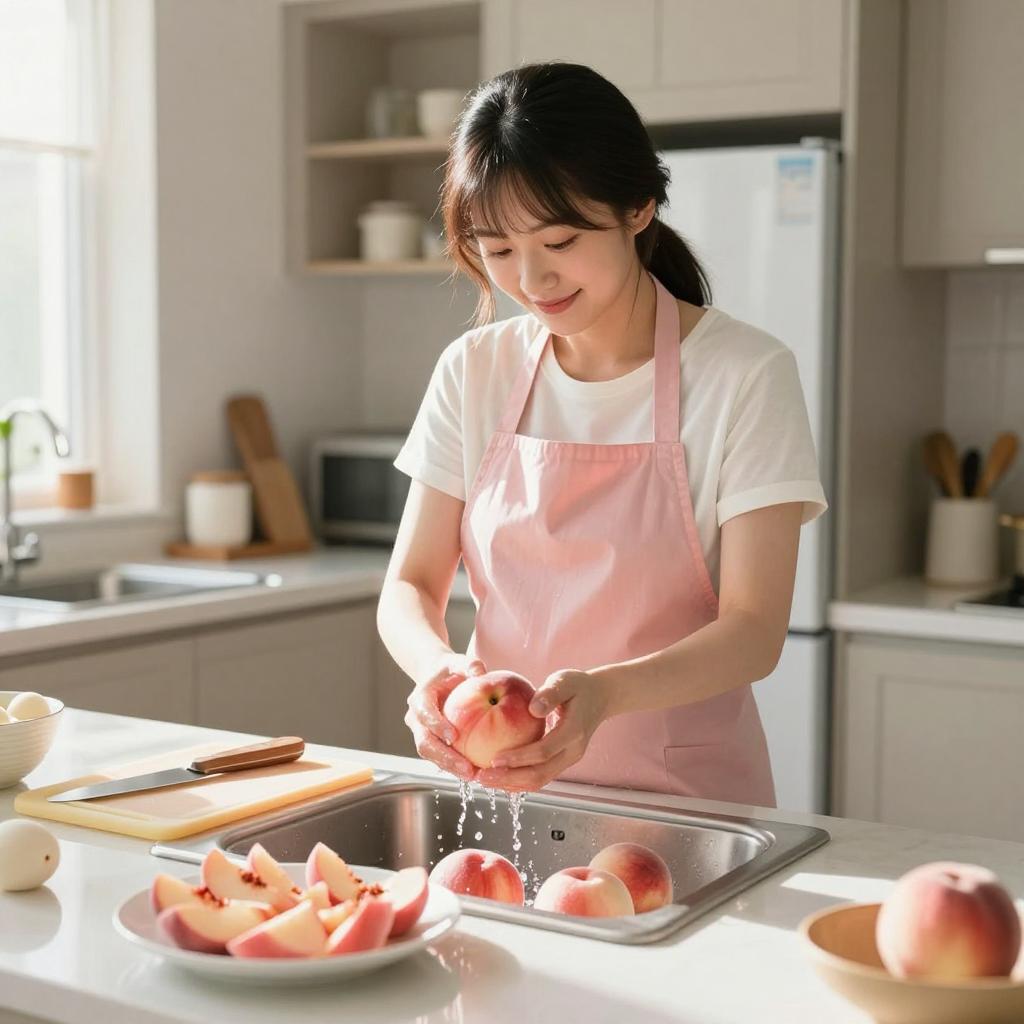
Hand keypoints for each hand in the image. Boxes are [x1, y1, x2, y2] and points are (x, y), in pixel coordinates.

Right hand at [405, 652, 486, 782]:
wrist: (438, 678)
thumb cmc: (451, 670)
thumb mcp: (459, 662)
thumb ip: (469, 664)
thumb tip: (480, 672)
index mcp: (420, 698)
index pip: (424, 713)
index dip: (436, 725)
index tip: (453, 736)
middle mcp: (416, 718)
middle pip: (424, 742)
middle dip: (444, 757)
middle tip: (467, 768)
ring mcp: (421, 732)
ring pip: (430, 755)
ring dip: (450, 767)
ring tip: (473, 776)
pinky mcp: (431, 742)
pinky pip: (440, 757)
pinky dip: (455, 766)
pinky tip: (476, 772)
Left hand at [475, 668, 613, 792]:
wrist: (599, 697)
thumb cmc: (578, 686)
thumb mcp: (565, 680)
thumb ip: (551, 693)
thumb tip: (533, 708)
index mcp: (574, 732)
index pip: (544, 751)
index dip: (519, 758)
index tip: (494, 759)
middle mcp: (573, 751)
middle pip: (540, 774)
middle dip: (510, 779)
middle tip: (483, 776)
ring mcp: (568, 759)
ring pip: (539, 780)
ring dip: (511, 784)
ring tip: (485, 779)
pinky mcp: (561, 761)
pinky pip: (539, 776)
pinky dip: (517, 779)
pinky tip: (498, 775)